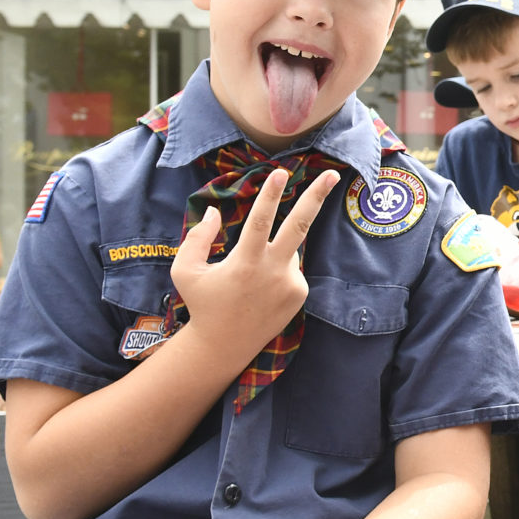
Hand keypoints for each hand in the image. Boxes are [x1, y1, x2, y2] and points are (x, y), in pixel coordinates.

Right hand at [169, 167, 338, 358]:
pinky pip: (291, 268)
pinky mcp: (299, 293)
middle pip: (299, 226)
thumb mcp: (185, 270)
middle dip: (316, 197)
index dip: (270, 196)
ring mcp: (290, 283)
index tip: (281, 173)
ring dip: (272, 252)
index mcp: (245, 263)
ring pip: (287, 249)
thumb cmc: (202, 303)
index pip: (259, 221)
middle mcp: (272, 271)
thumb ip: (197, 238)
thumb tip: (215, 212)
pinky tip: (261, 291)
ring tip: (250, 281)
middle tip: (333, 174)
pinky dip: (277, 268)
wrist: (224, 346)